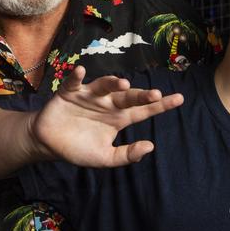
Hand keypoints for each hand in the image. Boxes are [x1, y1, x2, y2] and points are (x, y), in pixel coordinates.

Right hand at [27, 65, 183, 167]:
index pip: (143, 111)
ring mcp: (89, 96)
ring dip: (112, 83)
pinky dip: (77, 77)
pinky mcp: (69, 93)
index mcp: (119, 118)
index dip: (160, 105)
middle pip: (127, 97)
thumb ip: (126, 155)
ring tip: (122, 84)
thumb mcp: (105, 158)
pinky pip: (74, 82)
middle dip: (141, 95)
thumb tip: (150, 146)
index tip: (179, 99)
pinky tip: (82, 72)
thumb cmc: (79, 148)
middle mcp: (107, 104)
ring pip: (104, 86)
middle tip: (155, 94)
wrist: (49, 143)